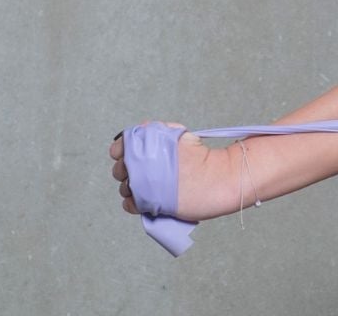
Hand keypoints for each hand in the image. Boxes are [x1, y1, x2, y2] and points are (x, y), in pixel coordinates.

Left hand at [109, 122, 245, 220]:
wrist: (219, 179)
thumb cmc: (202, 158)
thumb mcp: (178, 134)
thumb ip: (156, 131)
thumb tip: (141, 132)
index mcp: (144, 144)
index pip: (117, 149)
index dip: (125, 154)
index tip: (136, 158)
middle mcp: (139, 163)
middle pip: (119, 170)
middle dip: (130, 171)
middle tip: (146, 174)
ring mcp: (141, 185)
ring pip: (124, 189)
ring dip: (133, 189)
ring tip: (150, 189)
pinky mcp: (147, 204)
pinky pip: (129, 205)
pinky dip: (136, 204)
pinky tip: (148, 201)